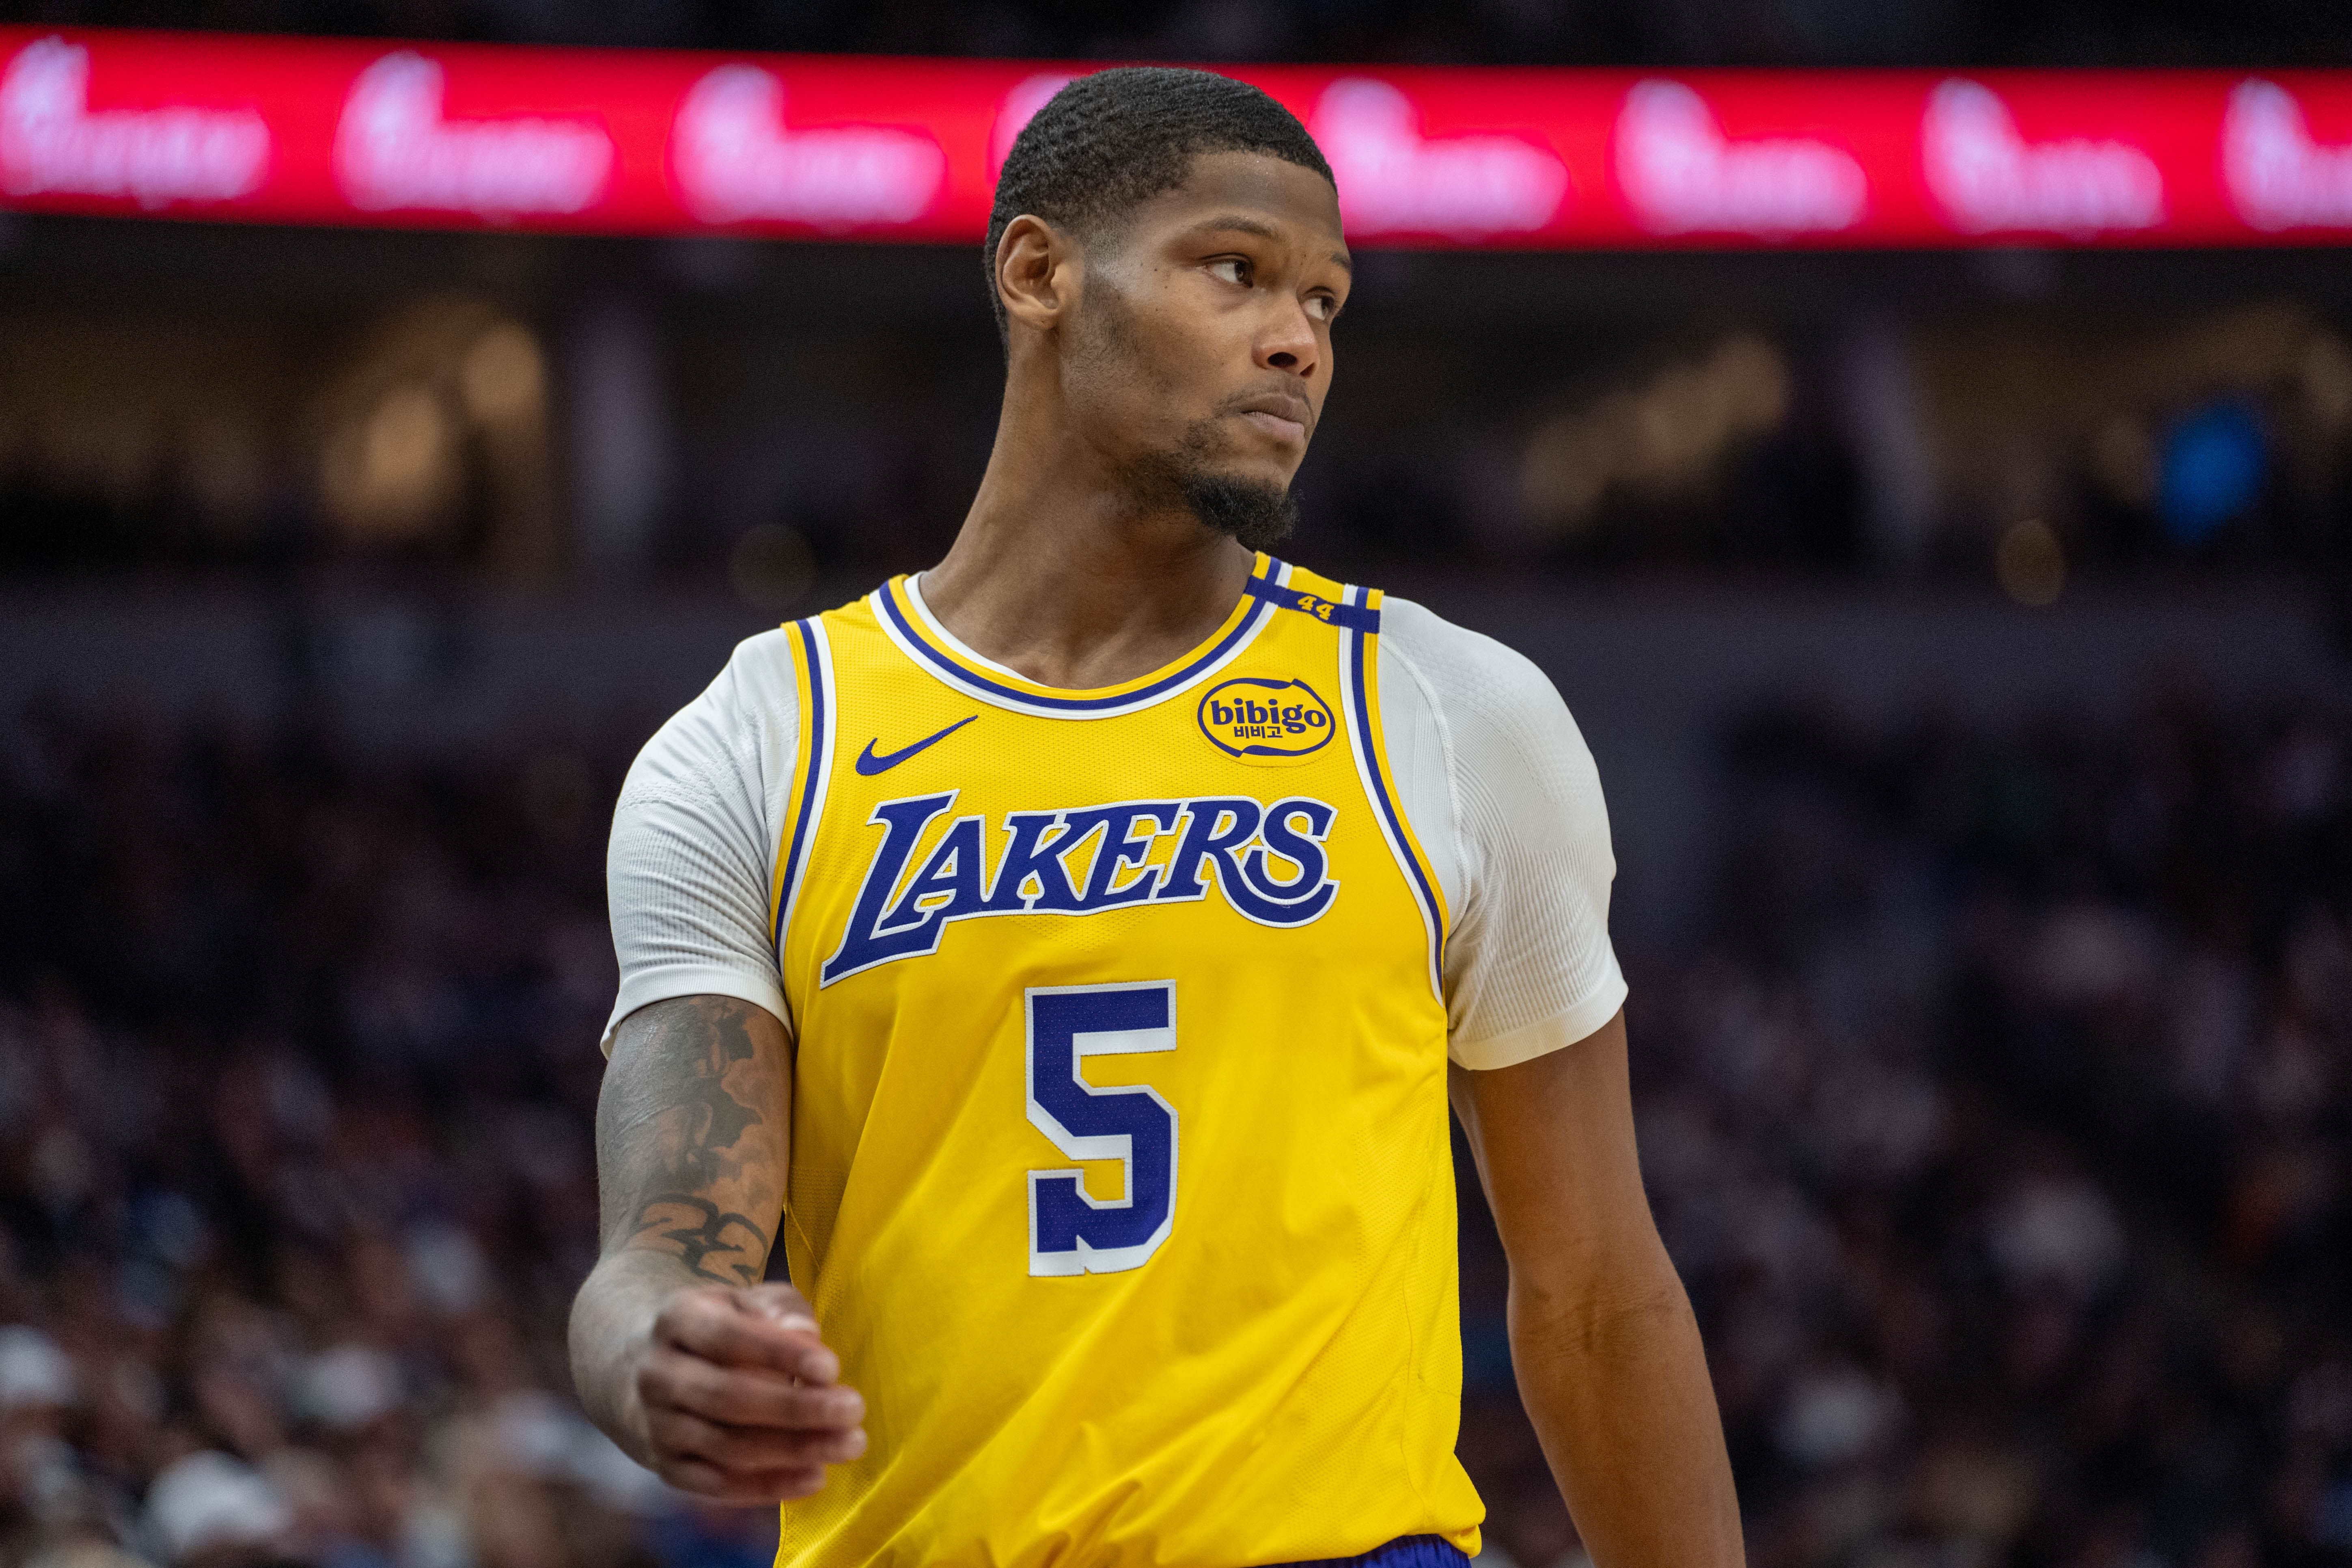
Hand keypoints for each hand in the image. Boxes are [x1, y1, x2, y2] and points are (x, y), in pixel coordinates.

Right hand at [628, 1282, 865, 1503]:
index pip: (727, 1338)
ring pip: (726, 1446)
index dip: (779, 1353)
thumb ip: (780, 1309)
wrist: (643, 1364)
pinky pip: (718, 1485)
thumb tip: (808, 1335)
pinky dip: (768, 1486)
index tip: (832, 1367)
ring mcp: (656, 1425)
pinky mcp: (665, 1467)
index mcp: (676, 1320)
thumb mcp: (746, 1301)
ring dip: (793, 1450)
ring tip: (849, 1444)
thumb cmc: (719, 1325)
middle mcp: (657, 1374)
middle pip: (727, 1397)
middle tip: (854, 1410)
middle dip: (796, 1408)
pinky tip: (816, 1477)